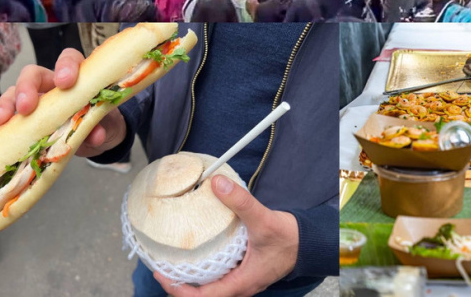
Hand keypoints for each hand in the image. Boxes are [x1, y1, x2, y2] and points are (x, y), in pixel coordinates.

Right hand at [0, 48, 126, 156]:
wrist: (100, 138)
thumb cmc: (105, 122)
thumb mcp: (108, 126)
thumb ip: (103, 127)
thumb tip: (97, 135)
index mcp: (78, 78)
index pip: (70, 59)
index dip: (66, 66)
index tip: (64, 82)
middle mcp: (54, 84)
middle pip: (34, 73)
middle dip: (27, 86)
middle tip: (27, 106)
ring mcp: (38, 99)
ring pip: (16, 90)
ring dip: (9, 102)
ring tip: (6, 119)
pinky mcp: (27, 117)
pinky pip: (10, 112)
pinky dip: (4, 118)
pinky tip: (1, 128)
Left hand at [154, 175, 298, 296]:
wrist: (309, 243)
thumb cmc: (289, 239)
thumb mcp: (263, 220)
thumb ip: (241, 202)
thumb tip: (217, 184)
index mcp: (240, 283)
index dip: (178, 289)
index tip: (161, 274)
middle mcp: (238, 286)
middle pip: (201, 296)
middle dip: (178, 285)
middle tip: (161, 266)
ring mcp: (241, 281)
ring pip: (209, 288)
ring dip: (190, 279)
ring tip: (173, 261)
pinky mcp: (244, 272)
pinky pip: (218, 278)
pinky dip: (203, 271)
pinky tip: (197, 255)